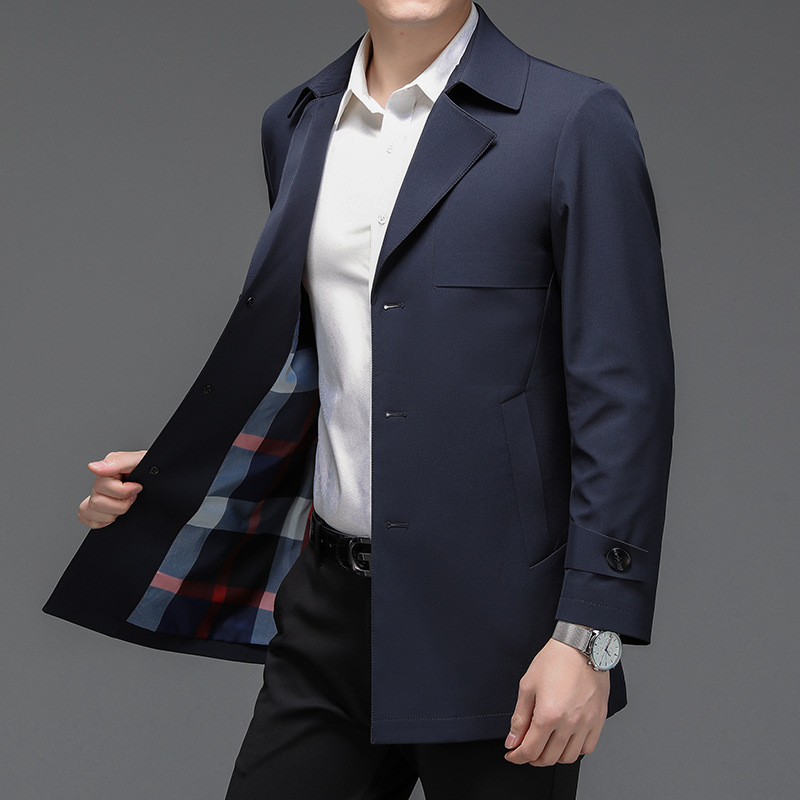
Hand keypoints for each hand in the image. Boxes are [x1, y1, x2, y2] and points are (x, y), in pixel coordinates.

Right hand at [78, 450, 146, 528]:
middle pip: (96, 502)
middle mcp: (101, 483)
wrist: (163, 483)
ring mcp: (98, 497)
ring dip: (112, 513)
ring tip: (125, 505)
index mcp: (109, 470)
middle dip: (120, 504)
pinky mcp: (99, 511)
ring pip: (88, 511)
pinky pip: (87, 519)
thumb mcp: (140, 461)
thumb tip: (93, 467)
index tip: (137, 487)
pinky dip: (102, 521)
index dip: (123, 491)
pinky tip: (115, 514)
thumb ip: (118, 461)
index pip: (101, 486)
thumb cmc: (152, 471)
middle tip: (133, 498)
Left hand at [504, 637, 609, 765]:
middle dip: (533, 758)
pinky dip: (575, 750)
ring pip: (568, 757)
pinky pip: (588, 748)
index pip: (530, 750)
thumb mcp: (528, 685)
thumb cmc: (554, 661)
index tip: (512, 755)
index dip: (517, 757)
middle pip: (548, 758)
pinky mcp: (599, 720)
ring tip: (546, 745)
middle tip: (526, 748)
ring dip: (554, 756)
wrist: (581, 647)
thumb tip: (513, 740)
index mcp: (548, 715)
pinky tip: (566, 740)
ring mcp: (586, 724)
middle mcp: (569, 723)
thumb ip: (519, 717)